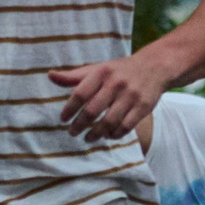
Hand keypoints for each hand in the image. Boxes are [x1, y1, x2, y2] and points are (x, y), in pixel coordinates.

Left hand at [47, 51, 167, 141]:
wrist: (154, 66)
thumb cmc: (118, 71)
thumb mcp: (97, 69)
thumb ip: (74, 76)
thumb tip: (50, 76)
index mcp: (101, 73)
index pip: (80, 93)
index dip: (69, 109)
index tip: (63, 120)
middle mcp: (116, 84)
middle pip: (93, 110)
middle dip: (80, 125)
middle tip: (72, 133)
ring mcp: (131, 96)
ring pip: (109, 121)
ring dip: (96, 133)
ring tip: (88, 138)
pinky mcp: (143, 107)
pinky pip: (126, 126)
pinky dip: (114, 134)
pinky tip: (107, 136)